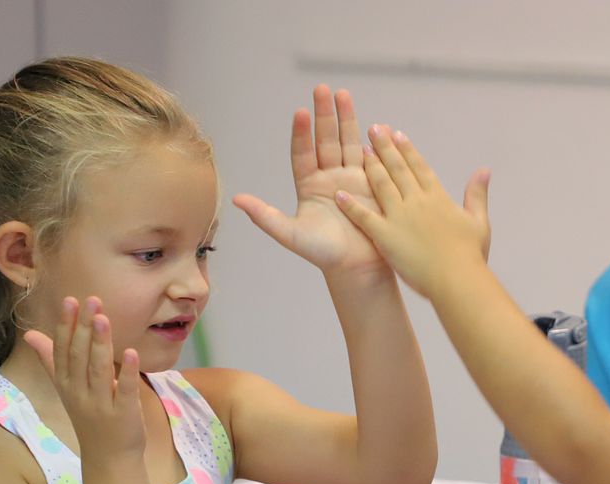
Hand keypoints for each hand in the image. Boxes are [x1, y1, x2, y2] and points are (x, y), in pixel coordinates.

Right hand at [22, 296, 143, 458]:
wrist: (108, 458)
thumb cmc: (89, 417)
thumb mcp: (66, 389)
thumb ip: (51, 360)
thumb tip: (30, 334)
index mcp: (65, 384)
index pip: (62, 350)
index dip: (66, 326)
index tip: (70, 300)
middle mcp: (79, 393)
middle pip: (79, 356)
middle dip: (84, 328)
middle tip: (91, 301)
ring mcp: (101, 404)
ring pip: (99, 370)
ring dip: (100, 343)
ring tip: (103, 318)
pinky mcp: (124, 414)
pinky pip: (125, 390)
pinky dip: (128, 372)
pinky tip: (131, 352)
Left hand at [232, 86, 390, 276]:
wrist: (357, 268)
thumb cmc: (323, 254)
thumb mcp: (290, 234)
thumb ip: (265, 216)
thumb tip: (236, 200)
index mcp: (308, 186)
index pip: (303, 152)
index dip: (302, 133)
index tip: (300, 112)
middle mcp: (329, 178)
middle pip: (325, 140)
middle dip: (324, 115)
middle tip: (322, 89)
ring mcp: (351, 179)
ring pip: (347, 143)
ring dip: (346, 119)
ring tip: (343, 94)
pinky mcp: (372, 186)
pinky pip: (370, 158)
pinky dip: (371, 140)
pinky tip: (373, 123)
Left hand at [333, 126, 490, 298]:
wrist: (458, 280)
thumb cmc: (471, 256)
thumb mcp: (479, 221)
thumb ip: (476, 194)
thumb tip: (484, 169)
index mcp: (439, 198)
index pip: (420, 167)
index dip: (407, 150)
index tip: (397, 134)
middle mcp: (417, 201)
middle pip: (398, 169)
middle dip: (385, 148)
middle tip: (373, 129)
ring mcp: (400, 217)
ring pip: (381, 185)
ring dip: (370, 166)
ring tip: (360, 149)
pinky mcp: (386, 236)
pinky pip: (364, 218)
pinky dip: (351, 206)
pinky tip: (339, 194)